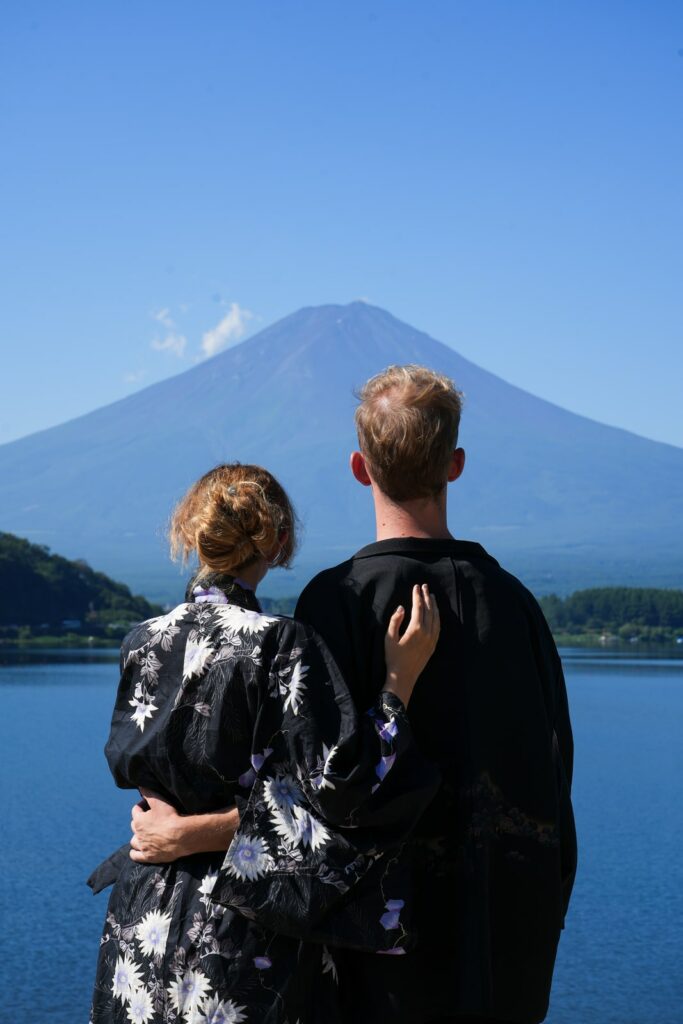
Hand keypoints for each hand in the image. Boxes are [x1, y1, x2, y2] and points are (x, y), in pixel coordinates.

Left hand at [130, 790, 186, 862]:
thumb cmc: (170, 817)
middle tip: (152, 819)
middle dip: (140, 821)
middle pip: (134, 825)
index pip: (136, 810)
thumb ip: (148, 792)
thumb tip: (140, 785)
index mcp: (139, 820)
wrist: (181, 836)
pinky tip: (140, 849)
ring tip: (146, 834)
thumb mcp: (159, 801)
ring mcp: (143, 846)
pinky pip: (135, 855)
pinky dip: (135, 852)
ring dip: (137, 837)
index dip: (142, 805)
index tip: (150, 805)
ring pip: (134, 841)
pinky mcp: (148, 857)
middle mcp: (138, 834)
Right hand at [383, 584, 439, 706]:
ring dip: (434, 606)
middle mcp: (427, 633)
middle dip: (427, 597)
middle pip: (429, 610)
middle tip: (425, 587)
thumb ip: (395, 620)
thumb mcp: (389, 638)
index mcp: (415, 629)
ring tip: (432, 596)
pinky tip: (435, 613)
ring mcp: (432, 639)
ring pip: (436, 618)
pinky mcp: (433, 645)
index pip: (418, 607)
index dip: (417, 596)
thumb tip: (402, 607)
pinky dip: (437, 617)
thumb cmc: (393, 658)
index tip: (416, 587)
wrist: (403, 678)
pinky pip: (438, 627)